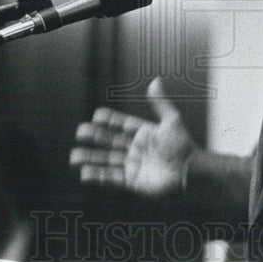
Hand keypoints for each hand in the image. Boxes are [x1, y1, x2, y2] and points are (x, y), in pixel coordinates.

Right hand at [69, 77, 195, 196]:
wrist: (189, 172)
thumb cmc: (183, 146)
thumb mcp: (171, 121)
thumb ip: (160, 103)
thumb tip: (155, 80)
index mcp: (143, 133)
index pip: (121, 125)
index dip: (109, 120)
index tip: (97, 115)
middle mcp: (135, 149)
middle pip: (110, 142)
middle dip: (94, 138)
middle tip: (80, 132)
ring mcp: (133, 165)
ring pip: (106, 161)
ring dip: (90, 159)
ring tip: (73, 157)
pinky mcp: (132, 181)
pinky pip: (111, 178)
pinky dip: (97, 177)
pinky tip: (84, 174)